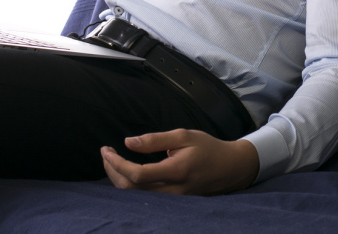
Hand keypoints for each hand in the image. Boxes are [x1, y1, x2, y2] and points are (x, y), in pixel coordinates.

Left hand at [100, 128, 258, 194]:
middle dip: (113, 171)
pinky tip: (125, 172)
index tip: (106, 150)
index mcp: (176, 171)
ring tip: (112, 160)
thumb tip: (128, 142)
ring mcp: (173, 200)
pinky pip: (145, 197)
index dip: (117, 164)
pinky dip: (130, 185)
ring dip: (119, 179)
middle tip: (106, 153)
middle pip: (131, 189)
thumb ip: (155, 140)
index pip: (138, 174)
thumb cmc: (208, 148)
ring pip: (136, 196)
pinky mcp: (173, 202)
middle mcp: (174, 190)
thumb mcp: (184, 136)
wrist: (231, 168)